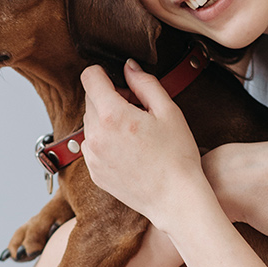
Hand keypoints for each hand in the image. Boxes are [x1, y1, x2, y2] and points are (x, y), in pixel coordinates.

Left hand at [79, 60, 210, 229]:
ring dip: (107, 121)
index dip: (105, 74)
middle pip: (91, 100)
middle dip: (111, 98)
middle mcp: (96, 135)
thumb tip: (128, 67)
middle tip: (139, 111)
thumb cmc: (177, 156)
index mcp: (112, 115)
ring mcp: (92, 156)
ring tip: (136, 134)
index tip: (121, 83)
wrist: (175, 199)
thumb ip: (145, 83)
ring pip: (91, 123)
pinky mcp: (94, 172)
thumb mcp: (169, 111)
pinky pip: (93, 145)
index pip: (90, 77)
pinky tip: (130, 151)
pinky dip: (106, 142)